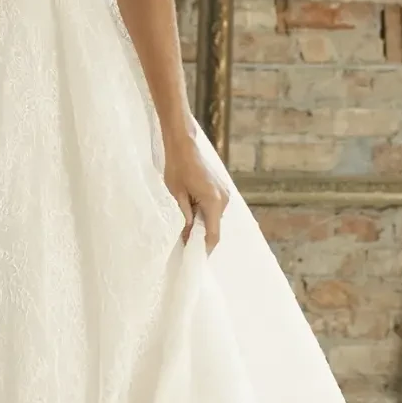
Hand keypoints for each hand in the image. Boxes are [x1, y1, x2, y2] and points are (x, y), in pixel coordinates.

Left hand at [163, 126, 230, 252]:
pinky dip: (205, 214)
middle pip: (215, 227)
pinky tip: (191, 214)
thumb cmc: (177, 168)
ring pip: (214, 217)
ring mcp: (224, 193)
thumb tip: (187, 236)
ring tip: (185, 229)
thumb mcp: (177, 196)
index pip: (213, 234)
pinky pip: (214, 208)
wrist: (183, 145)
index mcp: (213, 202)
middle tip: (185, 244)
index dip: (204, 248)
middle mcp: (223, 199)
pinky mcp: (221, 188)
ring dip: (202, 224)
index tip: (194, 257)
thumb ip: (185, 217)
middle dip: (201, 236)